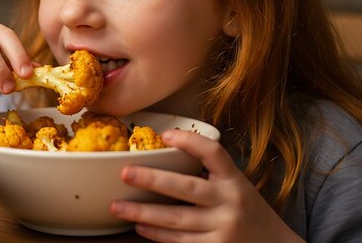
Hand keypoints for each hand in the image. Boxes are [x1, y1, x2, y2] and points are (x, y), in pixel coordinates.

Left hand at [109, 129, 303, 242]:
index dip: (190, 142)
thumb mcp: (237, 186)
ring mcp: (223, 228)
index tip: (166, 135)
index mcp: (235, 180)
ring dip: (144, 212)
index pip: (214, 153)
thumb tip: (165, 153)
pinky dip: (158, 234)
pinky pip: (180, 241)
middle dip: (152, 180)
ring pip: (177, 219)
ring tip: (118, 206)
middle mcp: (230, 202)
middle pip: (186, 188)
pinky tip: (140, 226)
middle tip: (125, 173)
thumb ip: (210, 174)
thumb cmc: (248, 211)